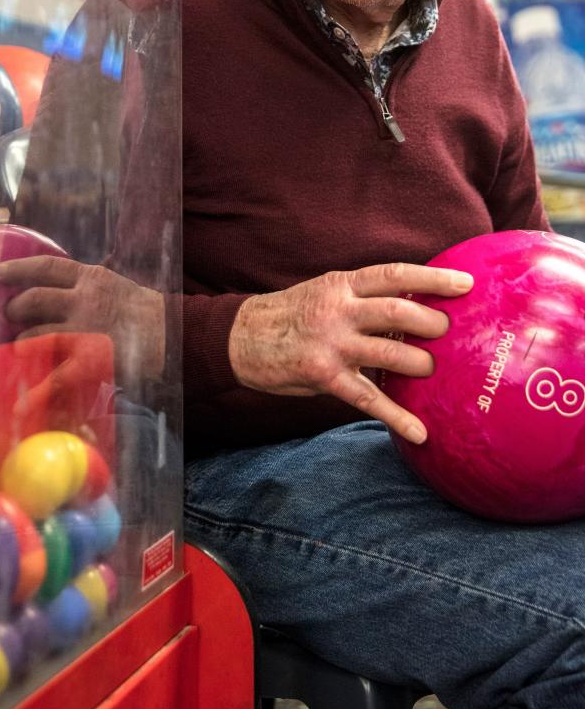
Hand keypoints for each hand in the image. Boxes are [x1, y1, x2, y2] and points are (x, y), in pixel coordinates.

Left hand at [0, 255, 164, 384]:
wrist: (179, 338)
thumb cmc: (150, 315)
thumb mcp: (119, 287)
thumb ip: (91, 286)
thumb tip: (64, 286)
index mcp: (92, 279)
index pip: (47, 267)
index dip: (18, 269)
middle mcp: (83, 301)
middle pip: (34, 299)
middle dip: (15, 309)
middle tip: (9, 317)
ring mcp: (84, 331)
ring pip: (36, 335)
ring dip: (21, 344)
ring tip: (17, 351)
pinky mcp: (89, 362)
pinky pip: (54, 378)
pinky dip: (35, 393)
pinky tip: (21, 405)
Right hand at [227, 263, 473, 443]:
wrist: (242, 338)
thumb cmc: (293, 315)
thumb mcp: (326, 293)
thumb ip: (363, 298)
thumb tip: (414, 309)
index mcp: (342, 285)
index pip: (394, 275)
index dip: (433, 279)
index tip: (465, 285)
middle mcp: (338, 311)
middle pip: (398, 312)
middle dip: (432, 324)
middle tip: (450, 334)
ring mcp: (331, 344)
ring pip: (390, 354)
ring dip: (420, 364)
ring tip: (432, 371)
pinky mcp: (324, 377)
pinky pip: (368, 399)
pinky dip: (398, 417)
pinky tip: (420, 432)